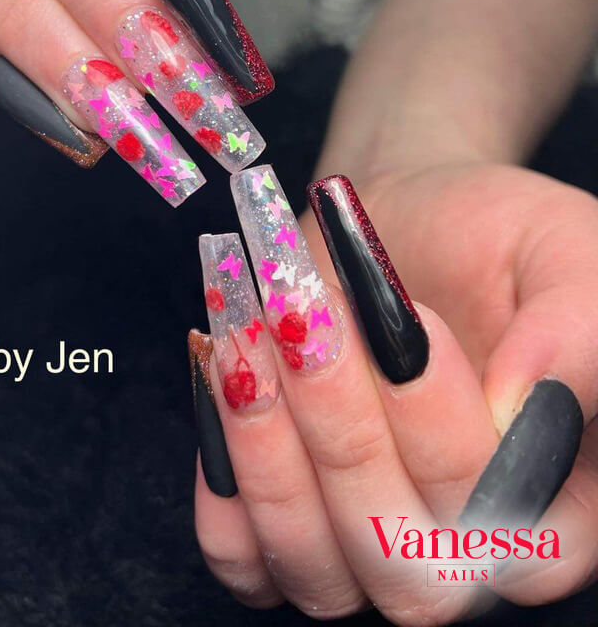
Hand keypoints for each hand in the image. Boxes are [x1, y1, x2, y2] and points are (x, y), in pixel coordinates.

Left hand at [190, 162, 597, 622]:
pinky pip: (239, 556)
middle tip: (310, 314)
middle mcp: (462, 543)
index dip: (450, 440)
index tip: (407, 327)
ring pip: (316, 566)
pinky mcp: (284, 525)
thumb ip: (571, 334)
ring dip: (270, 447)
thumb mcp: (562, 254)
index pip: (518, 537)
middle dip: (345, 430)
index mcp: (560, 496)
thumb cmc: (495, 236)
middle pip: (405, 561)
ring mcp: (366, 547)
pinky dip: (222, 472)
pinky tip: (222, 372)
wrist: (403, 217)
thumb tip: (523, 407)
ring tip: (253, 333)